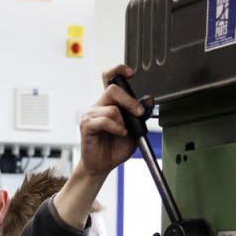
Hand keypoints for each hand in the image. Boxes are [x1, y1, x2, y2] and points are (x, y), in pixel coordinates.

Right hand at [57, 64, 153, 226]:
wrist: (103, 165)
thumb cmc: (115, 148)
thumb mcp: (135, 129)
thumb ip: (141, 114)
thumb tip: (149, 100)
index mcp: (109, 103)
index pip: (109, 77)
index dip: (119, 70)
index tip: (131, 73)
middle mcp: (99, 106)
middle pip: (113, 89)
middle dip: (129, 101)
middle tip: (138, 114)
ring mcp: (91, 115)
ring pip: (112, 108)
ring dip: (123, 120)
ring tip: (124, 131)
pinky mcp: (87, 126)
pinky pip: (105, 121)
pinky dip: (116, 127)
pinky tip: (119, 133)